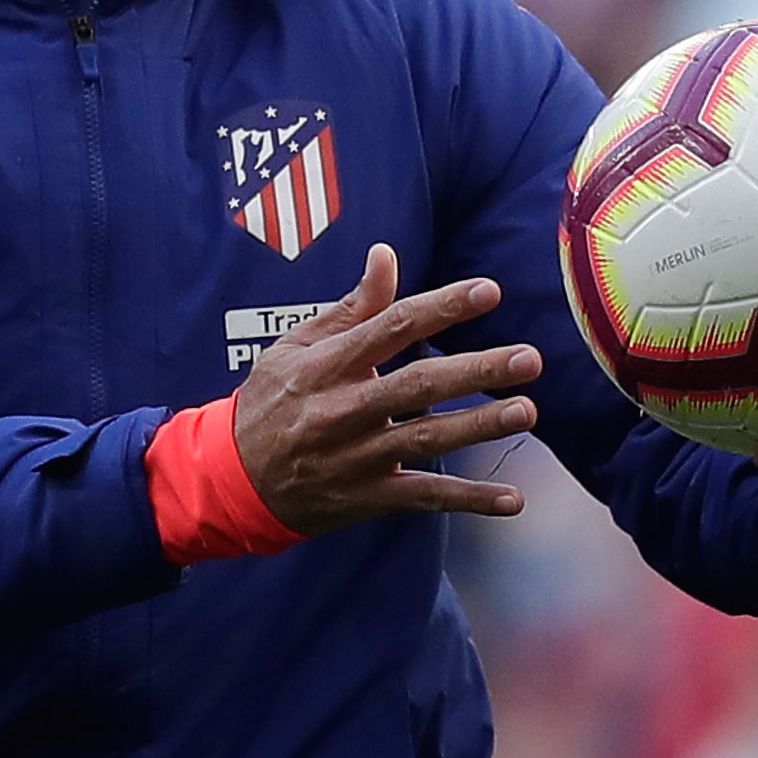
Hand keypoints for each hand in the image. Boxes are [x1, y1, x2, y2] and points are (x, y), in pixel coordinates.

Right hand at [232, 242, 544, 533]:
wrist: (231, 479)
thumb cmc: (270, 401)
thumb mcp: (295, 347)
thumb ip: (350, 307)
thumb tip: (386, 255)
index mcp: (324, 366)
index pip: (390, 328)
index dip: (441, 308)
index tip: (488, 293)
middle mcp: (341, 411)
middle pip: (417, 387)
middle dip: (475, 371)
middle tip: (527, 358)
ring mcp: (355, 458)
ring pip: (424, 441)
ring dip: (478, 427)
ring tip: (525, 411)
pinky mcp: (365, 497)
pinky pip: (423, 498)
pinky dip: (469, 502)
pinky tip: (512, 501)